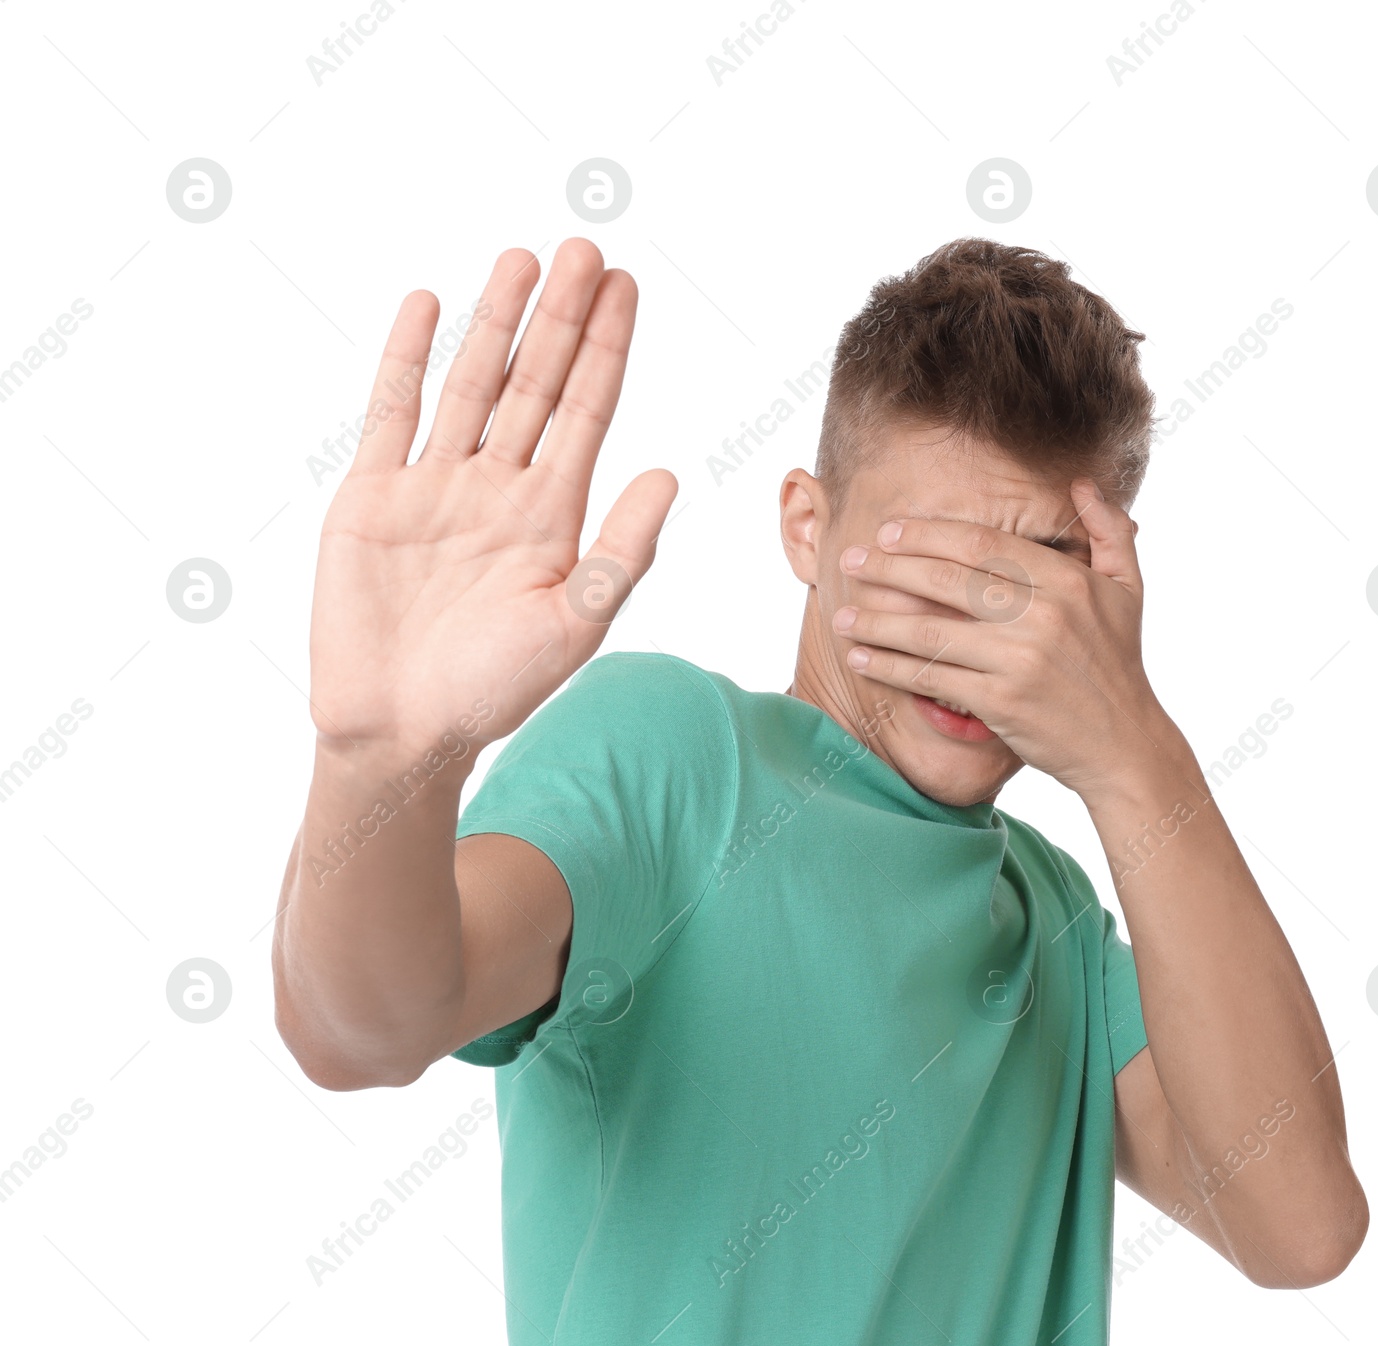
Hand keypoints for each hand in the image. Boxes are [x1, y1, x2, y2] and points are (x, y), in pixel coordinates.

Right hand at [307, 241, 676, 758]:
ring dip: (497, 322)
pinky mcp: (373, 496)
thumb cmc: (495, 690)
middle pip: (537, 384)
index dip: (607, 348)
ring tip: (523, 258)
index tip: (626, 286)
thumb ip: (622, 550)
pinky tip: (428, 304)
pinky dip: (407, 358)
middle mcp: (499, 490)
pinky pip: (392, 412)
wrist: (402, 729)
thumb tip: (669, 473)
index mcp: (552, 516)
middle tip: (584, 248)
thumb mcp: (575, 622)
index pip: (587, 412)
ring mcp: (435, 487)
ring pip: (471, 384)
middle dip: (561, 318)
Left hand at [830, 480, 1182, 799]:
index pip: (981, 544)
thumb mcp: (1128, 591)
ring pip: (930, 631)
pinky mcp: (1000, 702)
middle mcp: (1042, 615)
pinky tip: (861, 658)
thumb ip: (1109, 531)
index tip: (888, 532)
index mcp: (1065, 580)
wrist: (1124, 745)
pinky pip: (931, 678)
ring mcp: (1019, 660)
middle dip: (889, 568)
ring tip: (840, 616)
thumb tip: (1082, 484)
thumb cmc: (1119, 665)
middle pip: (947, 581)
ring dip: (876, 622)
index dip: (927, 534)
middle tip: (850, 561)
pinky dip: (890, 667)